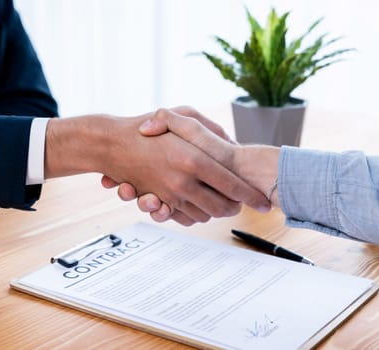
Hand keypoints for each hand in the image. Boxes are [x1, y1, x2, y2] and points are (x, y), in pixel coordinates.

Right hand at [46, 110, 267, 224]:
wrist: (113, 144)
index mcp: (194, 159)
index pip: (233, 186)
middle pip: (223, 207)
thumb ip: (212, 130)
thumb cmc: (150, 127)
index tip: (265, 202)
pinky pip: (186, 219)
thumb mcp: (184, 116)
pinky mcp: (160, 203)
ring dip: (218, 213)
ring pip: (206, 216)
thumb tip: (235, 145)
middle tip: (244, 203)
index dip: (252, 197)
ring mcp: (171, 195)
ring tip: (225, 203)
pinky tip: (202, 205)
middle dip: (237, 208)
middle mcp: (184, 182)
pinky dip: (198, 215)